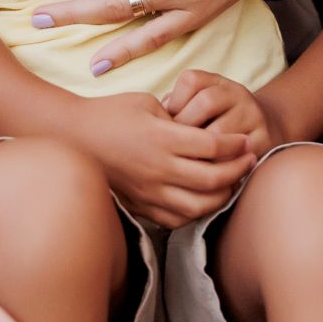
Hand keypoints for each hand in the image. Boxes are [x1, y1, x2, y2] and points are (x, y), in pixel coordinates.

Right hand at [73, 90, 252, 227]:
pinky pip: (176, 219)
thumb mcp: (147, 102)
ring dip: (222, 196)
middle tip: (250, 159)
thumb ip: (178, 117)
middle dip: (238, 169)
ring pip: (199, 206)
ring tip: (232, 182)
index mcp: (162, 138)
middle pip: (213, 178)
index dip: (235, 144)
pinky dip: (196, 213)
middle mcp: (159, 168)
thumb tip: (199, 132)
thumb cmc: (109, 112)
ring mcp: (149, 191)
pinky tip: (204, 200)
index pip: (213, 146)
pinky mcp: (140, 205)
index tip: (244, 140)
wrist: (72, 135)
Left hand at [163, 69, 280, 158]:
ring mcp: (253, 115)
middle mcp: (238, 93)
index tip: (169, 121)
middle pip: (205, 102)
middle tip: (176, 146)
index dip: (175, 101)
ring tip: (190, 161)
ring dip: (200, 150)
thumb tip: (161, 117)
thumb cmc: (217, 121)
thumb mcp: (200, 106)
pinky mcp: (264, 140)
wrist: (264, 129)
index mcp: (217, 82)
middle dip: (186, 127)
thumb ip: (178, 107)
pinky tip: (207, 172)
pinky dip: (218, 166)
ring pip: (220, 132)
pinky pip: (236, 155)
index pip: (191, 79)